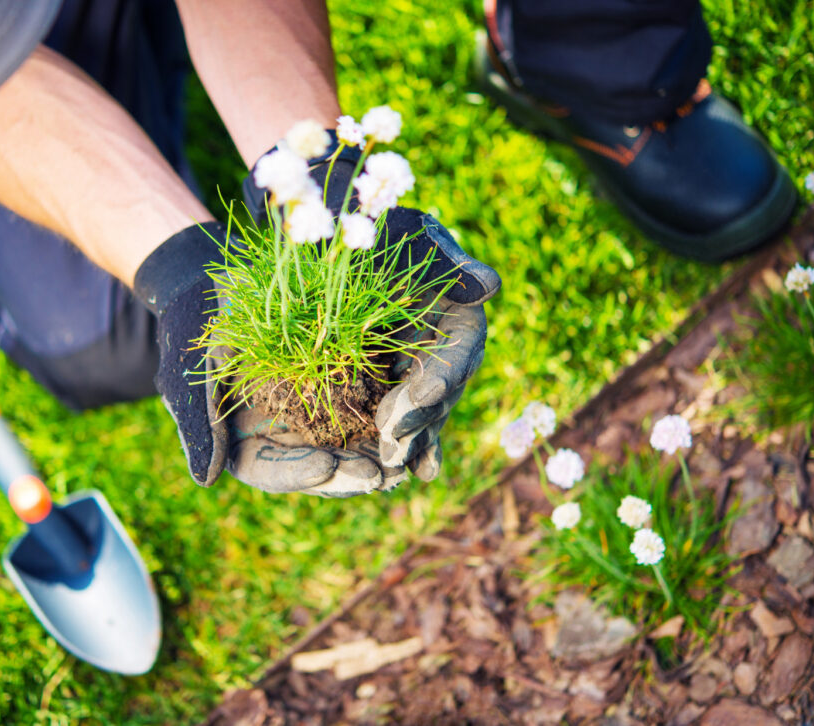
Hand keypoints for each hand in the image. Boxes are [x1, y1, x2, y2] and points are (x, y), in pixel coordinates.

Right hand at [132, 222, 426, 494]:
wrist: (217, 279)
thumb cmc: (195, 323)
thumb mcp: (194, 368)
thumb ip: (200, 423)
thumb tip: (206, 479)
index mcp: (243, 439)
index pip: (270, 471)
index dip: (298, 474)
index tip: (325, 467)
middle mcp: (283, 433)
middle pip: (319, 468)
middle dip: (349, 474)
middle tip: (378, 475)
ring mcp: (315, 411)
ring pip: (349, 444)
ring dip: (376, 456)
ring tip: (402, 462)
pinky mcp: (343, 382)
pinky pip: (370, 406)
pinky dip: (391, 416)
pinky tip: (414, 419)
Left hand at [244, 147, 500, 480]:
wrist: (322, 221)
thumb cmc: (364, 214)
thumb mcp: (400, 229)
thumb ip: (442, 259)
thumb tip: (490, 286)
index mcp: (456, 311)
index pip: (458, 354)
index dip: (440, 382)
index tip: (415, 403)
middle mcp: (440, 345)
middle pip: (440, 394)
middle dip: (418, 423)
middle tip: (392, 448)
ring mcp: (410, 367)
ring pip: (417, 414)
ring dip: (405, 444)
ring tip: (386, 472)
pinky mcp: (379, 381)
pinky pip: (386, 417)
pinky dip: (384, 443)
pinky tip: (376, 475)